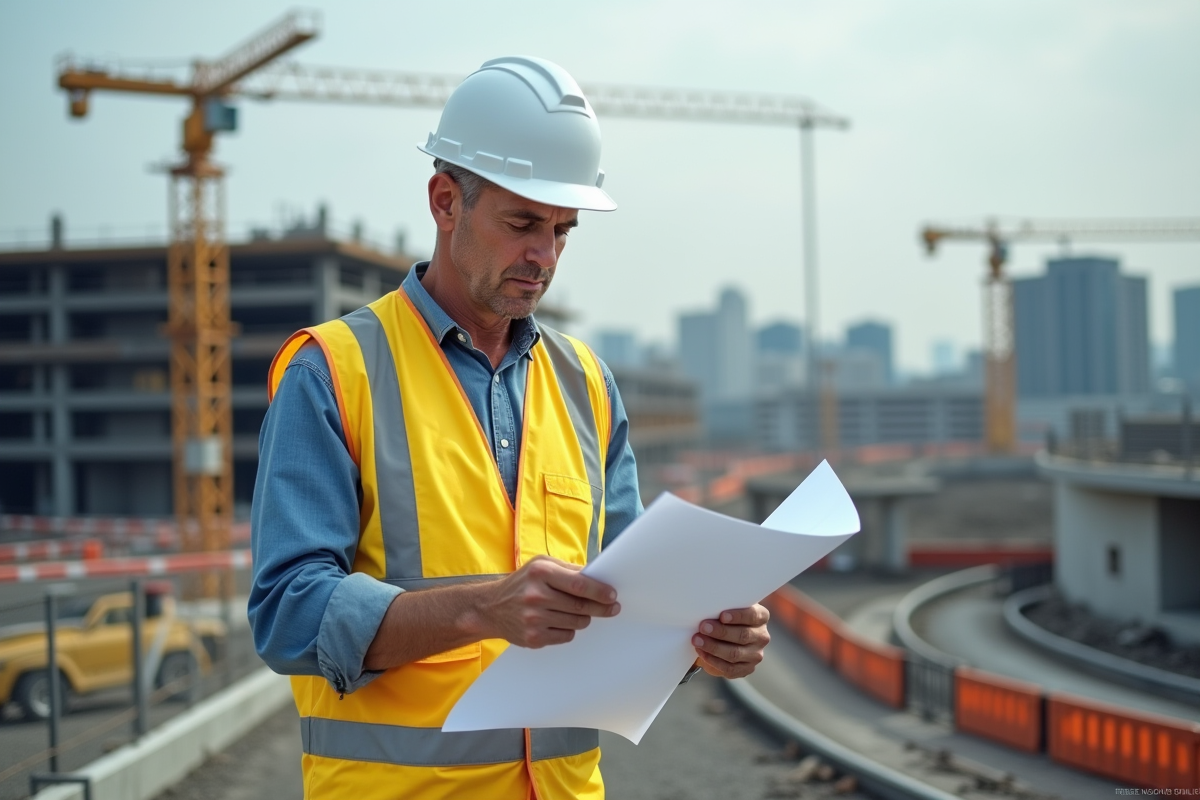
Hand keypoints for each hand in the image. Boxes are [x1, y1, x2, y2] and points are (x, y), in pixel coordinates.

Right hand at [481, 555, 619, 647]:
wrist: (491, 607)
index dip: (600, 591)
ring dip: (584, 618)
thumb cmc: (522, 583)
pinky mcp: (533, 638)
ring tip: (577, 611)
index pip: (579, 584)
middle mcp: (536, 596)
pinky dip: (569, 629)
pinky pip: (566, 636)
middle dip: (601, 607)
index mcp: (540, 573)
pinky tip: (559, 621)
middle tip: (612, 607)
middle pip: (581, 606)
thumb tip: (597, 576)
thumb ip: (568, 569)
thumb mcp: (541, 565)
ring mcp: (533, 619)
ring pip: (577, 623)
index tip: (612, 595)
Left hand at [691, 604, 770, 678]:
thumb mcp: (728, 608)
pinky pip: (730, 668)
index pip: (753, 616)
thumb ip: (723, 607)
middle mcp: (762, 636)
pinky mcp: (746, 669)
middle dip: (721, 632)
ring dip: (713, 647)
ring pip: (735, 653)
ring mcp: (755, 655)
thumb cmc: (724, 617)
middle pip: (743, 635)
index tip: (722, 616)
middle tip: (703, 627)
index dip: (738, 616)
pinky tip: (702, 653)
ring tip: (697, 640)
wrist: (724, 637)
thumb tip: (705, 608)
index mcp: (761, 617)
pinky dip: (713, 661)